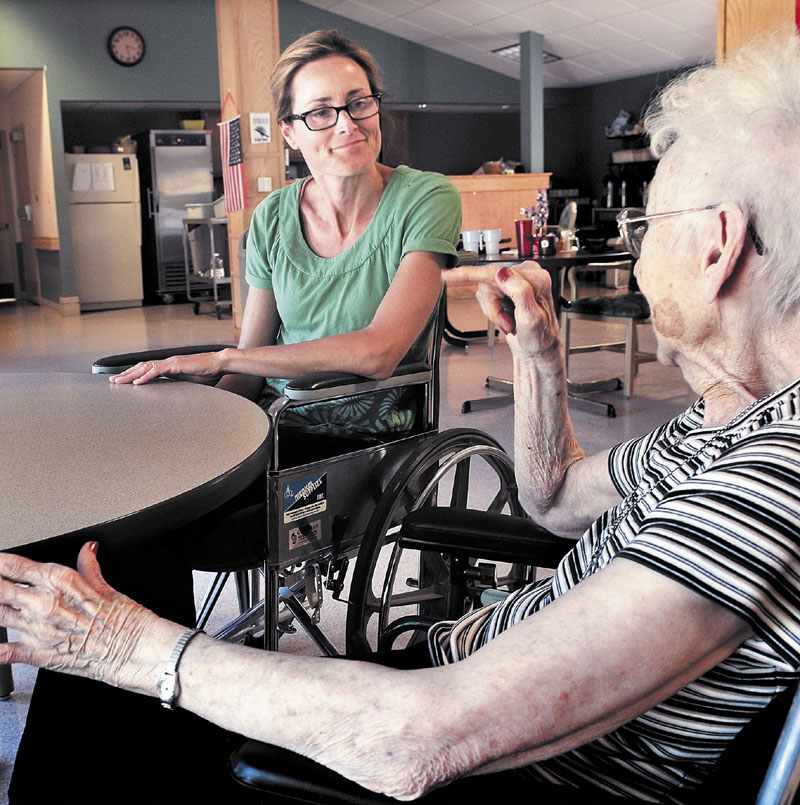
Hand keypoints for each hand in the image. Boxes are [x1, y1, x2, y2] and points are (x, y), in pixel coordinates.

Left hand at [0, 544, 177, 694]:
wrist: (137, 651)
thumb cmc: (128, 620)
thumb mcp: (108, 587)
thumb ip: (89, 567)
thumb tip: (88, 550)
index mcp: (62, 581)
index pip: (18, 566)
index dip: (1, 562)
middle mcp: (45, 603)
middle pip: (1, 588)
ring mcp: (39, 630)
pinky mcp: (39, 655)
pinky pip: (4, 652)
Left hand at [110, 351, 227, 384]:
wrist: (219, 364)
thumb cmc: (209, 373)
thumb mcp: (192, 383)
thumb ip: (182, 387)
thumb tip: (178, 396)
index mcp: (170, 367)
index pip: (148, 369)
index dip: (135, 374)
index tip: (124, 381)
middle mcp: (167, 362)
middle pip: (141, 367)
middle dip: (126, 374)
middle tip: (113, 381)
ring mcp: (170, 363)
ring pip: (145, 368)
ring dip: (130, 375)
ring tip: (119, 381)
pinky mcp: (175, 365)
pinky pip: (156, 371)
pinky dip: (145, 377)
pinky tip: (136, 383)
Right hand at [475, 264, 560, 360]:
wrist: (538, 349)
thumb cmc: (539, 338)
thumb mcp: (530, 318)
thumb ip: (520, 291)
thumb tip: (503, 273)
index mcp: (535, 278)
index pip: (496, 272)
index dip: (470, 275)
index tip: (448, 275)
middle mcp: (526, 274)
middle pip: (488, 282)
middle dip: (493, 307)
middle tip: (506, 322)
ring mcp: (516, 280)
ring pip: (485, 289)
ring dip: (493, 311)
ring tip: (508, 322)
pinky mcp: (507, 287)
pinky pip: (487, 294)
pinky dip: (493, 310)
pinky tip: (506, 318)